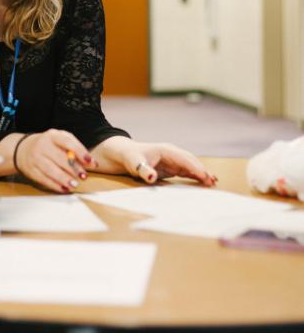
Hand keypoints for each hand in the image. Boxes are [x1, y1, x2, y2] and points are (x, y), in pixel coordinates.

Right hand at [14, 129, 91, 192]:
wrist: (23, 149)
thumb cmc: (49, 145)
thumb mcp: (61, 140)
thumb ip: (77, 149)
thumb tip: (93, 163)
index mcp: (52, 136)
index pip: (67, 142)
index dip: (80, 152)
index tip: (89, 162)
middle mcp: (42, 146)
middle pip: (60, 158)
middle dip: (73, 169)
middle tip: (84, 176)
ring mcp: (35, 158)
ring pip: (51, 170)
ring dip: (64, 179)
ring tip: (75, 184)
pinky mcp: (31, 170)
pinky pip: (44, 179)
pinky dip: (55, 185)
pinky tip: (64, 188)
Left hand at [89, 136, 216, 186]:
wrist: (118, 153)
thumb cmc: (127, 155)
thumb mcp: (132, 162)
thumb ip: (142, 169)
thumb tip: (151, 178)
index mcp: (166, 150)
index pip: (185, 159)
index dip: (196, 168)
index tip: (205, 177)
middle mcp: (171, 154)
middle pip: (191, 162)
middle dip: (202, 170)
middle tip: (213, 181)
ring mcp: (171, 161)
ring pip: (190, 167)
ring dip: (200, 174)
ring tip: (213, 182)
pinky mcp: (169, 168)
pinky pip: (185, 172)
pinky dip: (194, 176)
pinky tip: (202, 182)